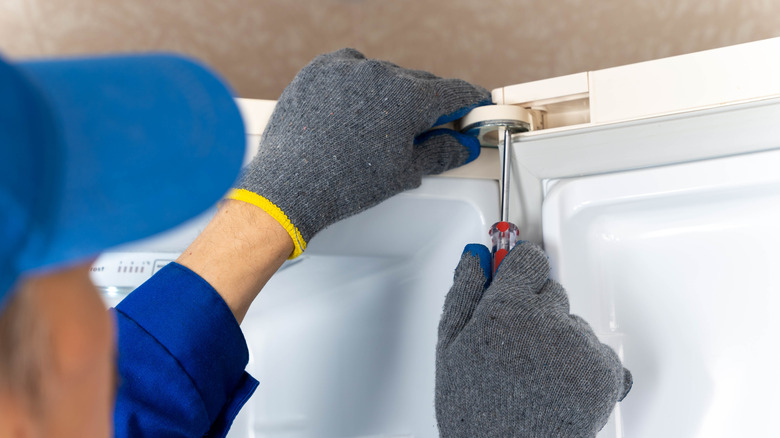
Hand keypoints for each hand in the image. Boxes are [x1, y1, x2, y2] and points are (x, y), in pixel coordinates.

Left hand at [229, 48, 490, 257]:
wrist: (291, 187)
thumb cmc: (344, 184)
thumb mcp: (404, 172)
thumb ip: (441, 151)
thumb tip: (462, 144)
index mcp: (407, 98)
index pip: (453, 91)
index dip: (469, 101)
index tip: (473, 106)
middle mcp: (379, 74)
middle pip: (419, 83)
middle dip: (426, 105)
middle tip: (424, 129)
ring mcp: (347, 69)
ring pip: (384, 75)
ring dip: (390, 95)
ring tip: (378, 129)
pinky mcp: (320, 70)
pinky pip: (351, 68)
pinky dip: (358, 84)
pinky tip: (355, 110)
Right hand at [436, 243, 631, 437]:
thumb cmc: (475, 410)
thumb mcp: (449, 349)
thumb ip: (464, 294)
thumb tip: (474, 258)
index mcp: (506, 308)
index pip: (529, 259)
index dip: (519, 274)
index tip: (516, 282)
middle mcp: (548, 321)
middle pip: (551, 292)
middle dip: (536, 311)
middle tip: (516, 346)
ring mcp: (580, 346)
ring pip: (574, 324)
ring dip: (560, 340)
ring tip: (536, 375)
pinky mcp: (606, 372)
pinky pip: (599, 351)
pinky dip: (584, 366)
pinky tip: (560, 387)